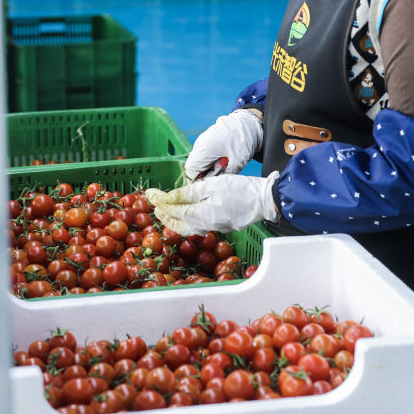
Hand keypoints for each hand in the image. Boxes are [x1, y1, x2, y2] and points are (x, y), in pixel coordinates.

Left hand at [146, 172, 279, 235]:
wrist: (264, 200)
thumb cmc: (240, 189)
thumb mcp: (212, 185)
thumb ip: (189, 193)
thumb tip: (171, 198)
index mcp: (200, 215)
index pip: (173, 209)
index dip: (159, 201)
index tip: (148, 193)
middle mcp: (204, 226)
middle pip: (177, 224)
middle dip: (163, 214)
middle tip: (154, 204)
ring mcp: (213, 228)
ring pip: (186, 228)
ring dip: (173, 220)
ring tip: (165, 211)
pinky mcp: (221, 226)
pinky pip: (197, 227)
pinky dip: (186, 222)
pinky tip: (186, 215)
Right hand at [183, 109, 263, 179]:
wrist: (248, 123)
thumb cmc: (242, 142)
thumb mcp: (236, 163)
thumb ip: (223, 176)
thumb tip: (215, 184)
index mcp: (204, 150)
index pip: (190, 171)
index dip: (198, 180)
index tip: (210, 183)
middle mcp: (199, 145)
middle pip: (193, 166)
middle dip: (203, 173)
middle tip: (219, 174)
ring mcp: (202, 140)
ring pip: (198, 159)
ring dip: (207, 166)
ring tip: (222, 165)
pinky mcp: (206, 139)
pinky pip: (203, 153)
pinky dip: (209, 158)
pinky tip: (221, 158)